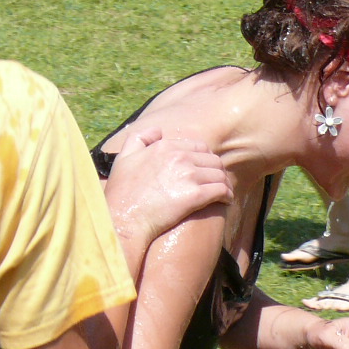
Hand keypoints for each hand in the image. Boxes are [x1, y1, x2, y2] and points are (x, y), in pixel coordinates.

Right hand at [104, 126, 232, 247]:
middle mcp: (179, 157)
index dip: (205, 158)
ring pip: (220, 174)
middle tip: (218, 182)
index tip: (205, 169)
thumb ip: (139, 138)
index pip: (198, 146)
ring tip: (224, 192)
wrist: (124, 218)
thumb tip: (158, 130)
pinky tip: (226, 200)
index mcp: (165, 146)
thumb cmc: (122, 192)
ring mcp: (188, 175)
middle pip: (212, 160)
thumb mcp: (123, 157)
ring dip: (224, 183)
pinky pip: (221, 190)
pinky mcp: (195, 195)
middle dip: (217, 170)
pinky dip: (227, 195)